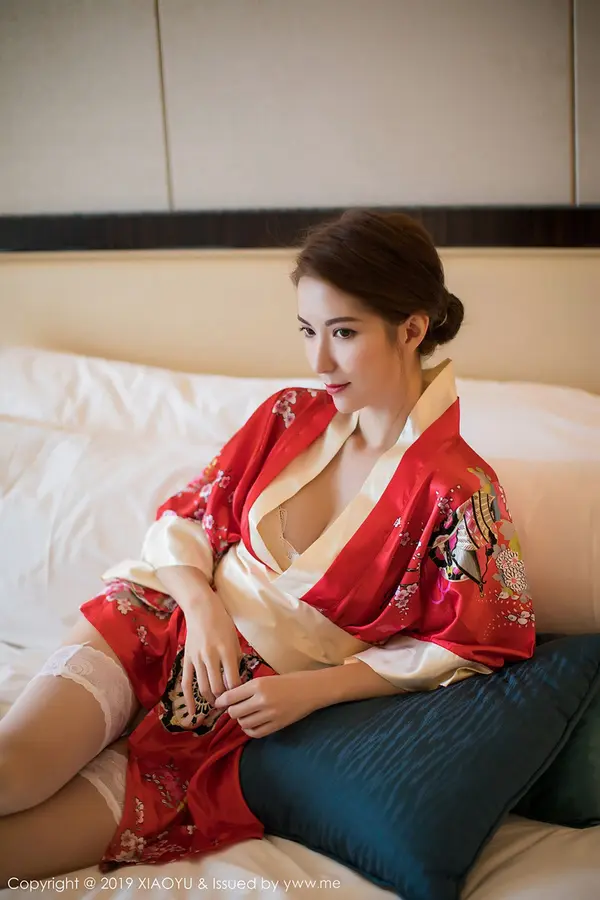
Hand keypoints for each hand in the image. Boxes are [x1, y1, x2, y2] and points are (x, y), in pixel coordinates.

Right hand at [182, 591, 242, 712]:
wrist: (202, 610)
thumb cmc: (222, 623)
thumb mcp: (235, 640)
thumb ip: (237, 660)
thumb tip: (239, 680)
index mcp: (226, 651)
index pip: (233, 681)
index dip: (238, 693)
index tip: (241, 697)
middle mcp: (211, 657)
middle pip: (218, 688)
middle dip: (225, 699)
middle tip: (229, 703)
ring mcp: (197, 659)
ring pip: (203, 688)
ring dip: (211, 699)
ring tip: (217, 704)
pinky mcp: (187, 660)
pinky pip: (187, 683)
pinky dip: (189, 700)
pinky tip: (192, 712)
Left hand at [214, 672, 319, 737]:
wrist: (312, 689)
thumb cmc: (290, 680)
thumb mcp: (267, 678)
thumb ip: (249, 688)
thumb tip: (230, 698)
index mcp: (258, 684)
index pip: (230, 697)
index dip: (220, 701)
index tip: (218, 703)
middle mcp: (262, 700)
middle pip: (234, 713)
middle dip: (232, 711)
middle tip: (236, 708)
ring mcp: (270, 714)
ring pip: (243, 723)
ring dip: (241, 720)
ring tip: (247, 715)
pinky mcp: (277, 725)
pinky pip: (255, 732)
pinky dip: (250, 730)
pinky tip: (252, 724)